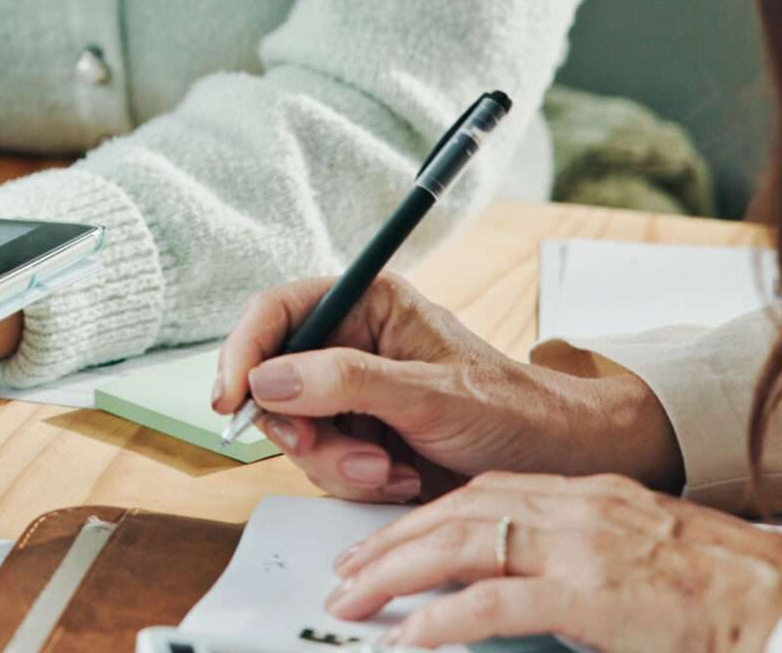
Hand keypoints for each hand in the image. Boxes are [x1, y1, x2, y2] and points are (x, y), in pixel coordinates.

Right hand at [213, 273, 682, 502]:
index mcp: (367, 305)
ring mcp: (349, 395)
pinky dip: (352, 481)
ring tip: (392, 469)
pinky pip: (319, 463)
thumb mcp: (431, 392)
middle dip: (304, 428)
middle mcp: (349, 344)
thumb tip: (268, 380)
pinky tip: (399, 478)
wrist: (555, 466)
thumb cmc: (514, 412)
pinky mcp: (356, 438)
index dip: (243, 350)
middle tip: (348, 455)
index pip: (277, 311)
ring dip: (335, 462)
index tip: (231, 398)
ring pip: (293, 429)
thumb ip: (347, 381)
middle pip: (274, 380)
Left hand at [327, 472, 781, 650]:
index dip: (420, 515)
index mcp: (583, 495)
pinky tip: (405, 637)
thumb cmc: (719, 587)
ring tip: (353, 600)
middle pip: (454, 512)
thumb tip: (518, 581)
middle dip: (389, 541)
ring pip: (458, 545)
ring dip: (393, 572)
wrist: (781, 597)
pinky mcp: (589, 593)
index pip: (480, 492)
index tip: (380, 539)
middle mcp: (573, 508)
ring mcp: (579, 547)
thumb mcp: (635, 551)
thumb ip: (576, 552)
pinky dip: (439, 620)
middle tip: (344, 574)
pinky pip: (493, 601)